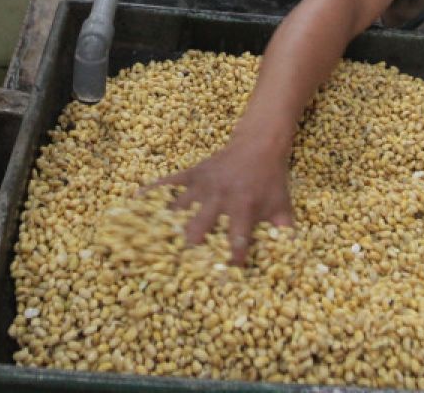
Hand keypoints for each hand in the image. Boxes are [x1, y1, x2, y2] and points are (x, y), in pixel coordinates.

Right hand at [153, 130, 293, 264]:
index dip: (230, 259)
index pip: (236, 239)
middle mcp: (220, 198)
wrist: (258, 146)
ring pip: (178, 208)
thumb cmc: (270, 182)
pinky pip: (169, 183)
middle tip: (175, 266)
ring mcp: (203, 185)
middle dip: (187, 247)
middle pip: (198, 227)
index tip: (221, 277)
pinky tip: (134, 202)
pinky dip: (152, 193)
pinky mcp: (192, 174)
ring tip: (145, 244)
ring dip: (164, 225)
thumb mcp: (282, 207)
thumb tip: (289, 261)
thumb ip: (284, 235)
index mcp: (244, 207)